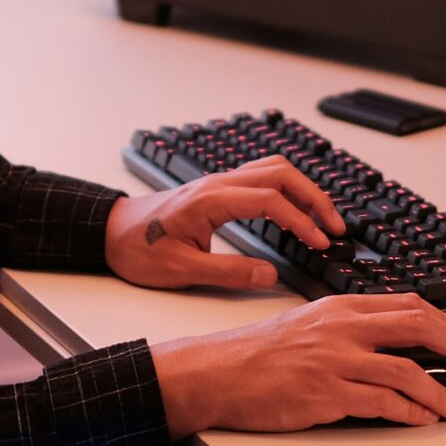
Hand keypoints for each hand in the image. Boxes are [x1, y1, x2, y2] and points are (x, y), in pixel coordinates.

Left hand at [105, 155, 346, 291]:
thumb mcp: (180, 270)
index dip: (300, 221)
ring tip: (324, 219)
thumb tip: (269, 275)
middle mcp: (219, 184)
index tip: (319, 242)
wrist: (110, 232)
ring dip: (304, 190)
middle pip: (281, 174)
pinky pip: (262, 177)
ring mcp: (220, 182)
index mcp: (211, 200)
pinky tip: (296, 209)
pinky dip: (288, 189)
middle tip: (335, 228)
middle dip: (314, 198)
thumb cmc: (138, 249)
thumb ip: (228, 273)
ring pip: (274, 170)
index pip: (270, 200)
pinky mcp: (219, 189)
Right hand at [151, 293, 445, 433]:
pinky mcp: (326, 394)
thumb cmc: (258, 354)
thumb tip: (394, 343)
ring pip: (407, 370)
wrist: (217, 373)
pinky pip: (382, 403)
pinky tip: (422, 419)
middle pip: (418, 327)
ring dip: (440, 392)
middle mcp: (342, 328)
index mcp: (341, 307)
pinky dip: (410, 412)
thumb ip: (350, 327)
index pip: (409, 305)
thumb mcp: (309, 323)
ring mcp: (335, 361)